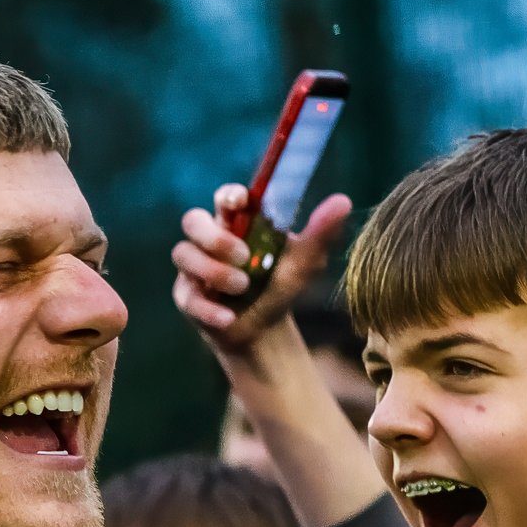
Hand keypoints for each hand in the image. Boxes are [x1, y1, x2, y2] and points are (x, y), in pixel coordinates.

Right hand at [171, 186, 352, 356]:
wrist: (265, 330)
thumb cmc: (281, 285)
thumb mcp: (305, 261)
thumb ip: (320, 232)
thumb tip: (343, 201)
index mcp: (239, 223)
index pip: (225, 198)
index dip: (227, 196)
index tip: (238, 203)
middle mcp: (210, 240)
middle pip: (192, 221)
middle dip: (214, 238)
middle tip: (243, 256)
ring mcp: (194, 267)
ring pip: (183, 255)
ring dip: (213, 272)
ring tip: (242, 288)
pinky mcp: (186, 296)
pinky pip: (186, 296)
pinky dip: (209, 308)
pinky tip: (228, 317)